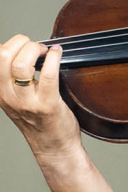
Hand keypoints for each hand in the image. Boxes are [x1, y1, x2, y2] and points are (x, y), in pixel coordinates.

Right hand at [0, 35, 81, 156]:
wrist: (54, 148)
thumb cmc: (41, 122)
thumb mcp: (17, 99)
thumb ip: (14, 79)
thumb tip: (22, 51)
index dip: (11, 44)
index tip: (25, 46)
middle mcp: (8, 96)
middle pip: (3, 56)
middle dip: (22, 43)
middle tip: (37, 48)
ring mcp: (27, 102)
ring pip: (21, 64)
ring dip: (36, 50)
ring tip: (45, 52)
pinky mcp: (47, 105)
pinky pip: (47, 75)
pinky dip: (54, 58)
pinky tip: (57, 54)